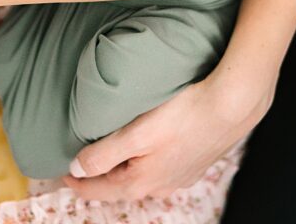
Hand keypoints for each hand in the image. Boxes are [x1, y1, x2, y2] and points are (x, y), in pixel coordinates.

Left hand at [64, 71, 273, 201]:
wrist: (232, 105)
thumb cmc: (183, 114)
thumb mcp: (135, 134)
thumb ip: (103, 154)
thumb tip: (77, 170)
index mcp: (142, 182)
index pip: (100, 189)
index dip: (78, 183)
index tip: (62, 175)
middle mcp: (161, 186)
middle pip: (121, 186)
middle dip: (99, 178)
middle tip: (80, 167)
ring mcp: (180, 176)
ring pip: (141, 178)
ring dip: (122, 170)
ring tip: (107, 158)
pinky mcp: (193, 163)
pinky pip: (159, 169)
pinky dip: (142, 163)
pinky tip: (143, 151)